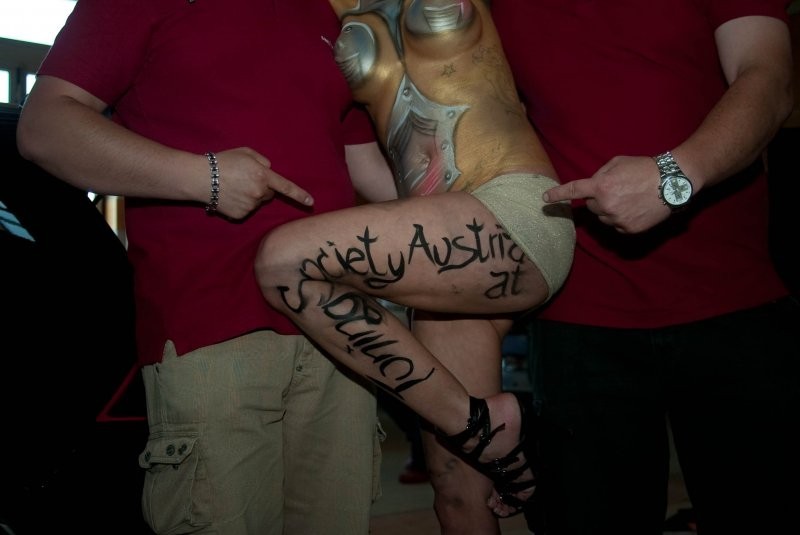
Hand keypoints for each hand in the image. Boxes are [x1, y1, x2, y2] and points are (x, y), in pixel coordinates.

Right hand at [209, 147, 313, 219]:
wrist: (200, 178)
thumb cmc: (223, 161)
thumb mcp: (245, 153)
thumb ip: (262, 160)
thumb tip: (269, 171)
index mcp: (263, 175)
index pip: (286, 187)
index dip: (299, 195)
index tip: (311, 202)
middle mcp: (259, 193)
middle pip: (270, 194)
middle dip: (263, 187)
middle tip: (245, 179)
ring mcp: (250, 206)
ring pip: (258, 202)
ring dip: (251, 196)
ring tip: (233, 186)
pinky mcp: (240, 215)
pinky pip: (247, 210)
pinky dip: (241, 204)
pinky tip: (229, 196)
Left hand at [542, 155, 670, 232]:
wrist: (671, 183)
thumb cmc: (644, 168)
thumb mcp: (618, 162)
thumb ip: (600, 174)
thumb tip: (591, 186)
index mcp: (601, 185)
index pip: (574, 191)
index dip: (558, 194)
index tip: (545, 199)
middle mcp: (605, 204)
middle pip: (591, 206)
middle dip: (598, 199)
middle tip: (618, 190)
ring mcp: (617, 219)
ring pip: (603, 217)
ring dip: (610, 209)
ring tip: (630, 199)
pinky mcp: (628, 229)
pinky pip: (616, 226)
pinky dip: (622, 219)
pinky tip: (636, 209)